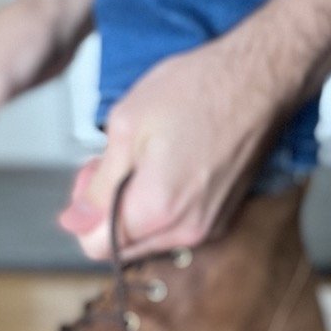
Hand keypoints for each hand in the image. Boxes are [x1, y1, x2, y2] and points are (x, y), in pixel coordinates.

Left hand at [58, 38, 287, 259]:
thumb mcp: (126, 126)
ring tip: (146, 161)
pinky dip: (165, 207)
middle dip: (109, 213)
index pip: (95, 246)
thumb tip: (73, 222)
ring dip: (137, 209)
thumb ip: (97, 186)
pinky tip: (171, 168)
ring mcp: (207, 229)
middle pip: (123, 248)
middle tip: (115, 164)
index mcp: (157, 210)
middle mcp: (185, 230)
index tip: (93, 180)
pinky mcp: (221, 221)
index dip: (84, 214)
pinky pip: (176, 229)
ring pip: (149, 239)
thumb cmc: (198, 91)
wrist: (257, 82)